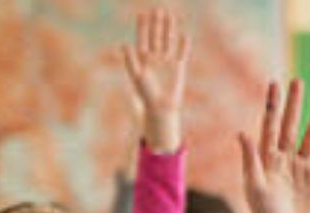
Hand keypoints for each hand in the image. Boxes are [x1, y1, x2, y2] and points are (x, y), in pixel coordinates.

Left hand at [120, 7, 189, 152]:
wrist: (161, 107)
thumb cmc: (146, 94)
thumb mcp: (136, 76)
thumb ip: (130, 60)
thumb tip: (125, 44)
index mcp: (143, 58)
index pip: (143, 38)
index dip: (142, 26)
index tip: (142, 14)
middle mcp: (155, 57)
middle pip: (156, 36)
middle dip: (157, 23)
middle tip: (158, 9)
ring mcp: (167, 61)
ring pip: (168, 41)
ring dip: (169, 29)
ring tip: (170, 15)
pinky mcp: (179, 68)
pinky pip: (182, 53)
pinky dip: (183, 45)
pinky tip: (184, 35)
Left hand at [234, 80, 309, 212]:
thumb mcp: (254, 186)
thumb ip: (250, 159)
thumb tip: (241, 132)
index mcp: (266, 159)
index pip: (269, 125)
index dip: (272, 105)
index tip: (274, 84)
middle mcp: (284, 160)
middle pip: (290, 125)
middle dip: (294, 104)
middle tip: (297, 82)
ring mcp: (301, 168)